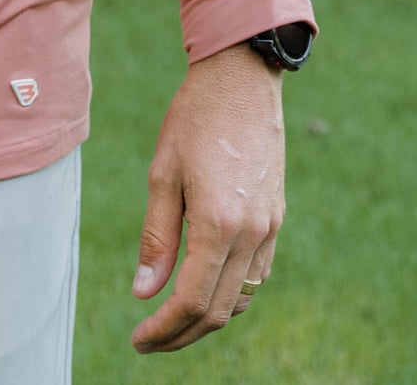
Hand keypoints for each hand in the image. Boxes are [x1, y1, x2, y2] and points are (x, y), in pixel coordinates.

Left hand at [127, 40, 285, 353]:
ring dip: (208, 315)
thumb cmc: (194, 118)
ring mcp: (270, 227)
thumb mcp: (163, 174)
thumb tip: (144, 292)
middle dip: (182, 333)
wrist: (242, 78)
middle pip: (220, 310)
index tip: (138, 339)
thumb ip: (156, 237)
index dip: (164, 329)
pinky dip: (230, 290)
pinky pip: (256, 273)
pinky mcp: (277, 217)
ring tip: (172, 315)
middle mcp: (252, 233)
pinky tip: (205, 282)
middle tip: (149, 338)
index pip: (192, 301)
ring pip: (242, 297)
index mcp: (219, 223)